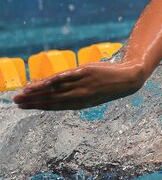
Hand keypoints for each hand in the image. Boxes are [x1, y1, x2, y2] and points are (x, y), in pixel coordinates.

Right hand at [13, 62, 145, 109]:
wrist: (128, 79)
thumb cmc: (107, 85)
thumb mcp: (90, 92)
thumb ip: (74, 92)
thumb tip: (55, 91)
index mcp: (81, 103)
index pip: (55, 106)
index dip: (39, 106)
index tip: (23, 107)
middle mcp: (80, 95)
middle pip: (53, 99)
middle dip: (34, 101)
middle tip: (16, 102)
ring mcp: (83, 84)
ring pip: (57, 89)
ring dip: (39, 91)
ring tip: (24, 92)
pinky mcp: (86, 72)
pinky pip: (67, 77)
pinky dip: (54, 81)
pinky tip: (42, 83)